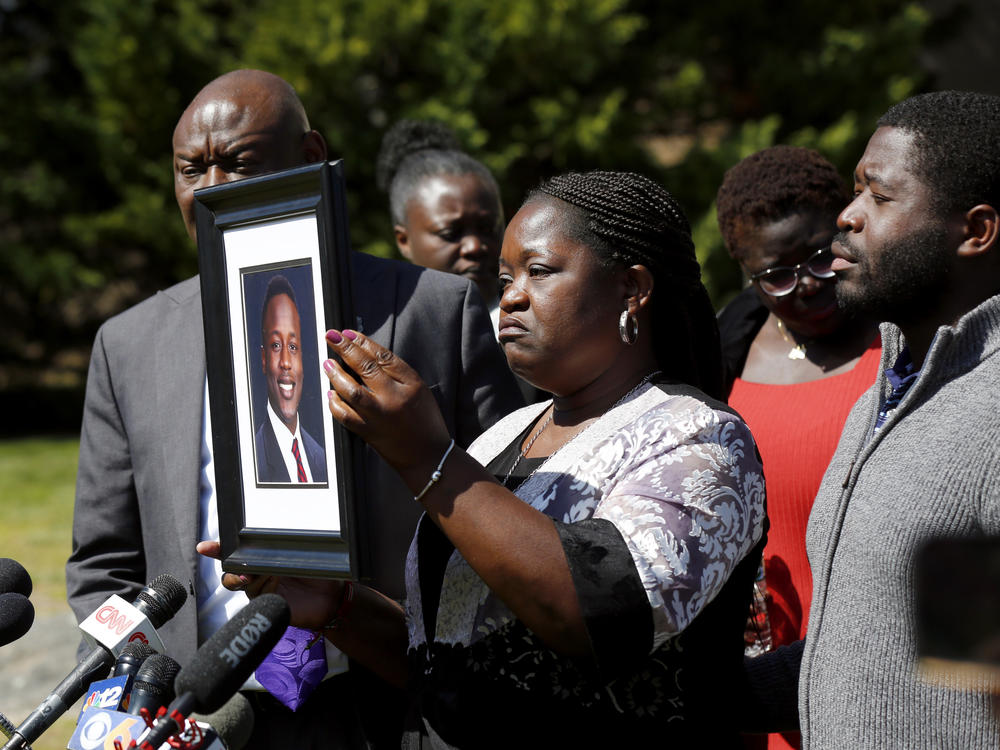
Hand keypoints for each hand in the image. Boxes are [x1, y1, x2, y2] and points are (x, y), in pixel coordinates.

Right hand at [196, 540, 342, 629]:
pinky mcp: (268, 607)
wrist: (332, 596)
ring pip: (245, 585)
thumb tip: (274, 530)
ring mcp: (261, 592)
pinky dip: (266, 588)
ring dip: (255, 577)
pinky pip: (259, 597)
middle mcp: (256, 576)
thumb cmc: (317, 569)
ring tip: (273, 571)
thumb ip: (284, 544)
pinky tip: (277, 583)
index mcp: (259, 559)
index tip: (204, 547)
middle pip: (231, 574)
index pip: (232, 553)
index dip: (216, 550)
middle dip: (233, 571)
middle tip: (243, 570)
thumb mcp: (300, 552)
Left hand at [324, 329, 451, 472]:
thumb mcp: (419, 390)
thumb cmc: (425, 421)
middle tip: (331, 337)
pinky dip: (334, 403)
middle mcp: (394, 399)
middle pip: (366, 368)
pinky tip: (330, 393)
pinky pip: (345, 416)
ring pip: (352, 391)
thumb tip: (366, 354)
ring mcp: (379, 416)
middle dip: (345, 349)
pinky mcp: (368, 432)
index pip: (383, 356)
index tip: (348, 333)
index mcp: (410, 384)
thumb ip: (396, 373)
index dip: (363, 342)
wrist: (428, 456)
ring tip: (327, 363)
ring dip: (336, 374)